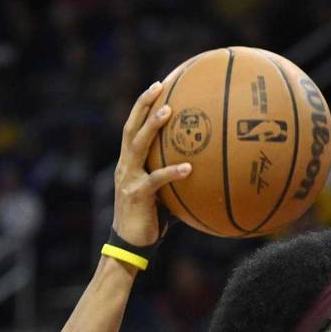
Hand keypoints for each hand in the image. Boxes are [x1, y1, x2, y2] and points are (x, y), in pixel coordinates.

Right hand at [112, 71, 192, 246]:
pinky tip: (189, 167)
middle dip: (143, 104)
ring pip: (138, 145)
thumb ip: (176, 180)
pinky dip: (172, 172)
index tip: (158, 86)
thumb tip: (206, 172)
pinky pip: (156, 180)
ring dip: (153, 126)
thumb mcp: (162, 196)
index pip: (133, 127)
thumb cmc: (150, 221)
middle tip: (159, 85)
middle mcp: (125, 166)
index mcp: (129, 163)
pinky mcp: (136, 195)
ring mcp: (128, 179)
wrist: (130, 246)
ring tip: (169, 111)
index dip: (142, 106)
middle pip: (131, 127)